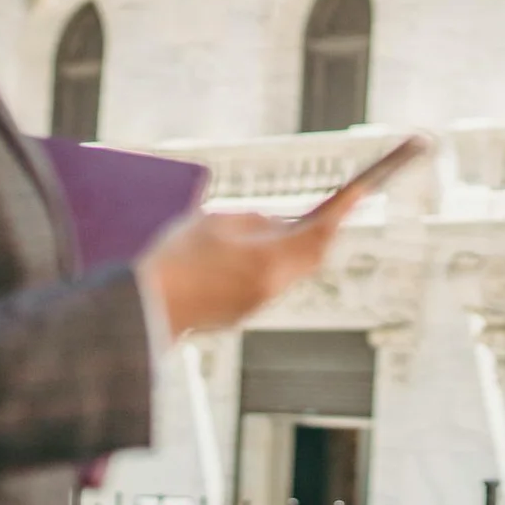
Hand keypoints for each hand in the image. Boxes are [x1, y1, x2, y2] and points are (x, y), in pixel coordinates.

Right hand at [141, 185, 363, 336]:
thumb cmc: (175, 258)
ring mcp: (256, 304)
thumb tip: (278, 223)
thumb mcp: (217, 221)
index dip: (342, 209)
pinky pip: (268, 284)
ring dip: (294, 247)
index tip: (360, 191)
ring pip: (291, 271)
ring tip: (288, 223)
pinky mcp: (240, 314)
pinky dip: (271, 264)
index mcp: (269, 260)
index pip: (319, 231)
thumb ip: (255, 219)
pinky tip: (256, 250)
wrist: (144, 307)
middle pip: (313, 255)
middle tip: (329, 205)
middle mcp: (271, 287)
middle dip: (321, 230)